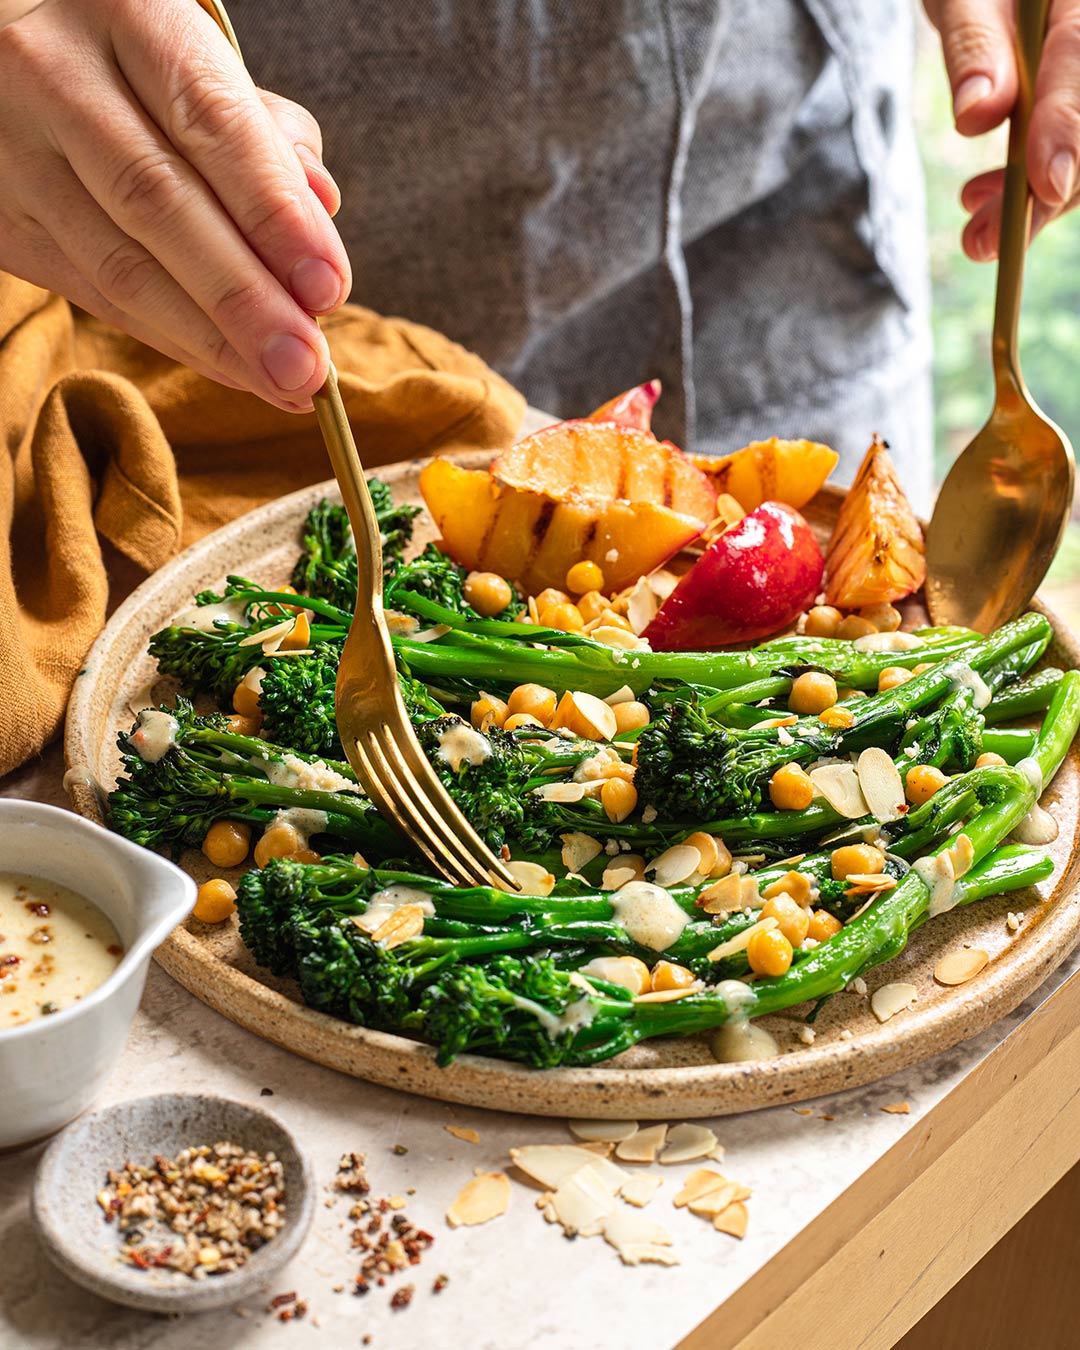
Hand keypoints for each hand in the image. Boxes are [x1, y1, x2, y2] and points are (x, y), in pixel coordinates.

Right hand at [0, 0, 350, 409]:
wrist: (3, 51)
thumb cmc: (130, 57)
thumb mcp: (195, 54)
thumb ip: (260, 128)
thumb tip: (320, 209)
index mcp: (126, 9)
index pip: (211, 121)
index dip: (274, 213)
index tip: (328, 287)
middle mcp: (54, 71)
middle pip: (158, 204)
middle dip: (244, 299)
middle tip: (307, 365)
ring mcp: (12, 147)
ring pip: (118, 265)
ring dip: (211, 340)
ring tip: (283, 385)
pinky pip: (93, 292)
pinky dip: (171, 339)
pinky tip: (230, 368)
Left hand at [925, 0, 1079, 261]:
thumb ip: (972, 46)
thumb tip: (977, 115)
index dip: (1068, 129)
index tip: (1049, 186)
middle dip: (1045, 193)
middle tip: (983, 244)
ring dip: (1033, 200)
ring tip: (976, 235)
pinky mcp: (1077, 98)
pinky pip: (1071, 145)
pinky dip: (1030, 179)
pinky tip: (981, 198)